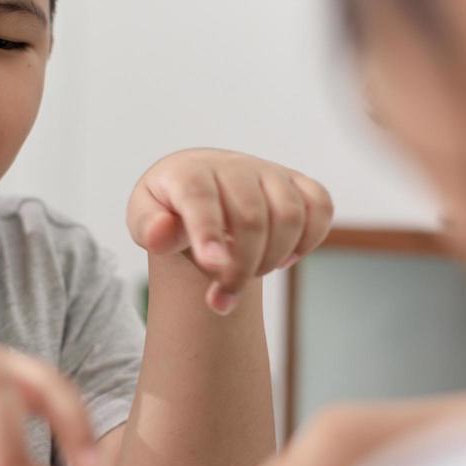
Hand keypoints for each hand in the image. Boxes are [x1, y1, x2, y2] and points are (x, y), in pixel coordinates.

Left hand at [127, 149, 332, 313]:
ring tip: (251, 273)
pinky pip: (320, 206)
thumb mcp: (144, 218)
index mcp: (189, 173)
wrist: (198, 186)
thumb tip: (162, 233)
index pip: (201, 199)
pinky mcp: (297, 182)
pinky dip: (310, 239)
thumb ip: (148, 228)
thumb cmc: (169, 209)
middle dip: (241, 269)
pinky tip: (284, 258)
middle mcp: (233, 166)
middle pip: (251, 219)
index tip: (213, 265)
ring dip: (274, 258)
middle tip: (223, 298)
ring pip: (290, 215)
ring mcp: (269, 172)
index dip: (208, 232)